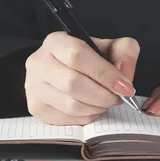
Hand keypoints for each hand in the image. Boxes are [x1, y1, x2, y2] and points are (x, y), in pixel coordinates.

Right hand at [24, 32, 139, 125]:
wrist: (62, 69)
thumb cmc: (87, 59)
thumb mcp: (108, 46)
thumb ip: (124, 51)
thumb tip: (125, 74)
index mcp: (56, 42)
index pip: (78, 55)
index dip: (105, 73)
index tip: (125, 86)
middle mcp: (39, 63)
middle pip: (73, 83)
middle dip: (103, 95)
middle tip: (119, 97)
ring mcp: (34, 87)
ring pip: (71, 105)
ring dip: (97, 107)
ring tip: (107, 102)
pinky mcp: (36, 107)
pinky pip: (67, 118)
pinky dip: (87, 116)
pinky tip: (93, 108)